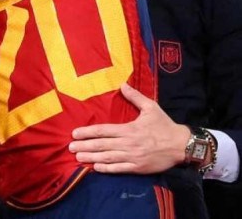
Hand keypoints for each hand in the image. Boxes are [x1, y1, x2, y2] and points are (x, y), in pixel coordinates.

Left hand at [68, 83, 190, 173]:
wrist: (182, 145)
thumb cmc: (165, 126)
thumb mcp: (151, 107)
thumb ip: (135, 97)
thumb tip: (122, 84)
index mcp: (129, 129)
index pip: (103, 131)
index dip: (87, 132)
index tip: (75, 133)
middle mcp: (128, 144)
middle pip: (102, 145)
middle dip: (85, 146)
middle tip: (70, 147)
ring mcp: (132, 157)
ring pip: (108, 158)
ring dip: (91, 157)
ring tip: (78, 157)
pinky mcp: (138, 168)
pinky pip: (119, 169)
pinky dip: (107, 169)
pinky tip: (95, 168)